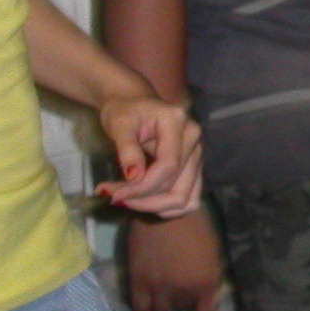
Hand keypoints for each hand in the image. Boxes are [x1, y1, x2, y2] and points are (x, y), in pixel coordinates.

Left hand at [95, 93, 203, 216]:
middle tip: (114, 197)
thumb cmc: (125, 111)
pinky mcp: (193, 169)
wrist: (134, 103)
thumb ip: (127, 150)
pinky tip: (143, 201)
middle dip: (144, 200)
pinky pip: (188, 199)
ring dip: (153, 206)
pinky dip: (166, 207)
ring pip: (185, 198)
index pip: (168, 166)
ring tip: (126, 199)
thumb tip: (134, 178)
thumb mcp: (119, 125)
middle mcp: (195, 142)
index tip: (112, 195)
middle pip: (178, 187)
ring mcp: (197, 157)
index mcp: (179, 125)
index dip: (141, 187)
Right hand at [126, 210, 224, 310]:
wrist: (166, 211)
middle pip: (180, 309)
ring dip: (162, 305)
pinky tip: (144, 305)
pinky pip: (139, 308)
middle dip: (180, 300)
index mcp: (205, 283)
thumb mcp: (211, 254)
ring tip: (160, 294)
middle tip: (177, 288)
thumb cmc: (195, 227)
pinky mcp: (138, 282)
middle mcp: (182, 291)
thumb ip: (206, 277)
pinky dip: (143, 309)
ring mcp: (159, 288)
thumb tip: (200, 296)